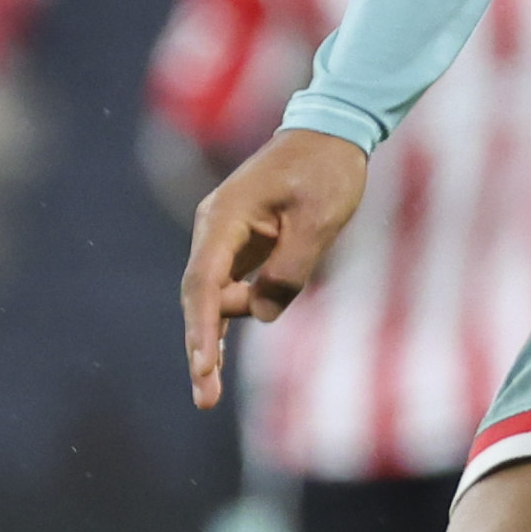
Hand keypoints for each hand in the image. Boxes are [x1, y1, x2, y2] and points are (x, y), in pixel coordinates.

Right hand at [181, 127, 372, 408]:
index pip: (203, 285)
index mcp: (224, 218)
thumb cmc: (326, 170)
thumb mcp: (318, 221)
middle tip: (205, 400)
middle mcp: (214, 229)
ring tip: (215, 386)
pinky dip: (230, 317)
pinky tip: (222, 354)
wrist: (331, 131)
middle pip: (199, 297)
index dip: (201, 331)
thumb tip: (262, 313)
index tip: (202, 370)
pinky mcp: (241, 243)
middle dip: (201, 348)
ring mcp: (224, 236)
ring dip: (218, 335)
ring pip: (214, 296)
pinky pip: (229, 287)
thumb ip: (288, 270)